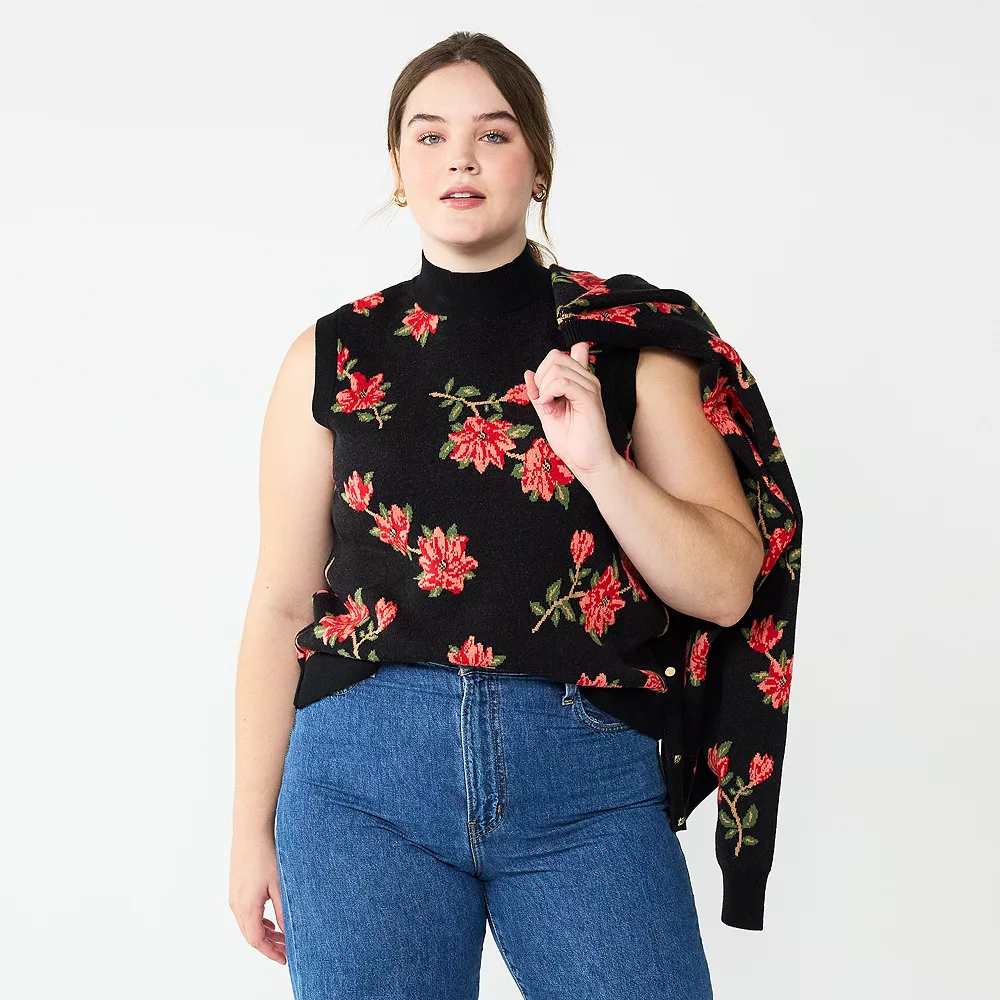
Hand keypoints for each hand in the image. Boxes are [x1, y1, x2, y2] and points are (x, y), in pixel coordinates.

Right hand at [229, 833, 286, 964]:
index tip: (284, 959)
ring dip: (264, 934)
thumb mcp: (279, 885)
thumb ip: (283, 911)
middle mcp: (236, 904)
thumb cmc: (265, 854)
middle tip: (287, 950)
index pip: (257, 940)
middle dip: (269, 945)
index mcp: (246, 906)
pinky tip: (271, 921)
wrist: (250, 831)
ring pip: (248, 925)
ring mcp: (235, 896)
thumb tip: (288, 932)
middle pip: (251, 935)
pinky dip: (258, 922)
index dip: (271, 952)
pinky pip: (245, 914)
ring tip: (282, 937)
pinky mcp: (236, 888)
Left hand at [525, 340, 619, 479]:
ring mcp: (589, 387)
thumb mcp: (548, 412)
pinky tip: (549, 405)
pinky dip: (549, 392)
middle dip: (541, 377)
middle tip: (543, 400)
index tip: (542, 394)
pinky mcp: (589, 399)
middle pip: (555, 357)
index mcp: (578, 381)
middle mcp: (586, 379)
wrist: (588, 462)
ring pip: (557, 368)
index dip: (543, 370)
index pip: (559, 355)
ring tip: (548, 406)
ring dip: (544, 388)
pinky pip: (564, 382)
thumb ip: (539, 392)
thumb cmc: (572, 440)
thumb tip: (528, 372)